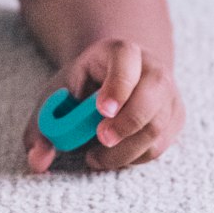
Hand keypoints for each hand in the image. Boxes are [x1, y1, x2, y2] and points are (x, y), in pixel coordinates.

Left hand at [23, 38, 184, 174]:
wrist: (110, 80)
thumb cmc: (81, 89)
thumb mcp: (57, 97)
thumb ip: (43, 125)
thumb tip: (38, 161)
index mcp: (120, 51)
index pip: (125, 60)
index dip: (117, 86)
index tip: (101, 111)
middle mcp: (151, 68)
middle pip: (151, 94)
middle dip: (126, 123)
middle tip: (101, 140)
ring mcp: (168, 93)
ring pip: (156, 128)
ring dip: (125, 150)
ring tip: (95, 157)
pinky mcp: (175, 118)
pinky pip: (159, 146)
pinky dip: (134, 157)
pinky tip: (113, 155)